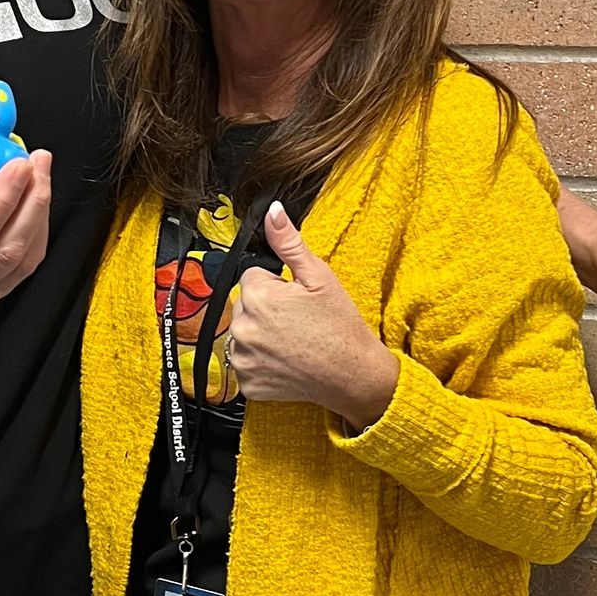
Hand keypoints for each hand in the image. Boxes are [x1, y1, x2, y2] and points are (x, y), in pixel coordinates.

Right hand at [0, 123, 51, 342]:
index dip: (2, 197)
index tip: (17, 164)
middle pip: (7, 247)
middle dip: (31, 198)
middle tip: (37, 160)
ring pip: (23, 259)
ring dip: (39, 212)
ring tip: (39, 175)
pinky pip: (24, 267)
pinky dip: (35, 233)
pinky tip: (34, 206)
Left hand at [229, 204, 399, 428]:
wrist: (353, 374)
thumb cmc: (340, 326)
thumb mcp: (319, 276)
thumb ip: (289, 242)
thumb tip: (273, 212)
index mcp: (257, 295)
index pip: (252, 277)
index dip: (276, 285)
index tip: (295, 300)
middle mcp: (243, 327)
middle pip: (245, 305)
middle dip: (266, 309)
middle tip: (297, 321)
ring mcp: (243, 358)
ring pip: (244, 333)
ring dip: (261, 335)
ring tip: (293, 341)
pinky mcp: (247, 382)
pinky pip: (246, 364)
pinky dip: (261, 363)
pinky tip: (286, 361)